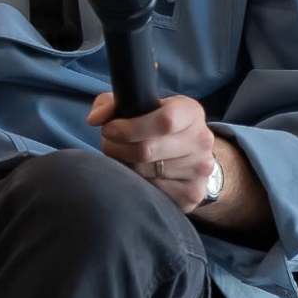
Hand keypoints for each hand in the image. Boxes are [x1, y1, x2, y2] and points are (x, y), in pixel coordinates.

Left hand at [88, 89, 239, 215]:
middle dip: (117, 148)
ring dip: (124, 166)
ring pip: (145, 172)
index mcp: (190, 112)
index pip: (164, 120)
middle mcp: (202, 140)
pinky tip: (137, 174)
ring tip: (123, 158)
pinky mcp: (192, 193)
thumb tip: (95, 120)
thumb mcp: (136, 105)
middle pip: (148, 150)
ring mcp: (200, 169)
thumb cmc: (153, 125)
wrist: (188, 155)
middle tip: (109, 145)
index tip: (108, 130)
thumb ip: (110, 105)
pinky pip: (152, 191)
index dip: (129, 128)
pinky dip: (137, 184)